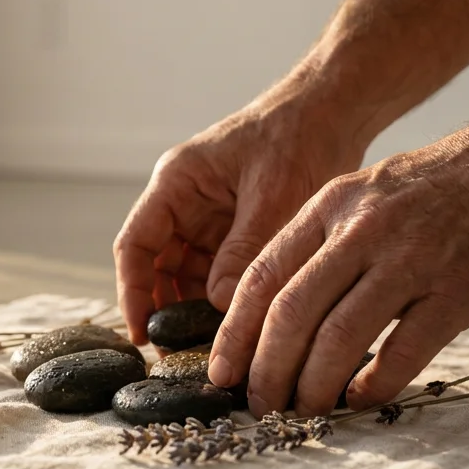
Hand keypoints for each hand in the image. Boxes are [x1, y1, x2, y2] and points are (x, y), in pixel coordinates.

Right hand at [114, 83, 370, 344]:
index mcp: (177, 183)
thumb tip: (217, 305)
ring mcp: (208, 221)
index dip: (132, 292)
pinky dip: (223, 303)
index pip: (136, 245)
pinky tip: (237, 332)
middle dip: (166, 312)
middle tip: (182, 357)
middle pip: (158, 269)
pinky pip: (218, 276)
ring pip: (188, 279)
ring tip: (212, 352)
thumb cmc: (299, 136)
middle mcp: (184, 204)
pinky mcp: (234, 234)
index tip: (143, 334)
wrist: (335, 111)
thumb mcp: (272, 195)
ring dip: (196, 313)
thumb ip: (243, 250)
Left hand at [207, 110, 468, 414]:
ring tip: (305, 410)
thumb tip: (288, 311)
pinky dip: (373, 386)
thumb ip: (331, 241)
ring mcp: (413, 259)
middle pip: (290, 313)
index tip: (220, 371)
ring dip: (312, 386)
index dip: (234, 333)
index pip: (262, 276)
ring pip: (338, 339)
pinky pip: (402, 354)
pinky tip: (361, 399)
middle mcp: (364, 229)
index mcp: (334, 203)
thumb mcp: (375, 191)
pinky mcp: (460, 291)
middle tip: (259, 405)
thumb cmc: (455, 181)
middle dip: (265, 370)